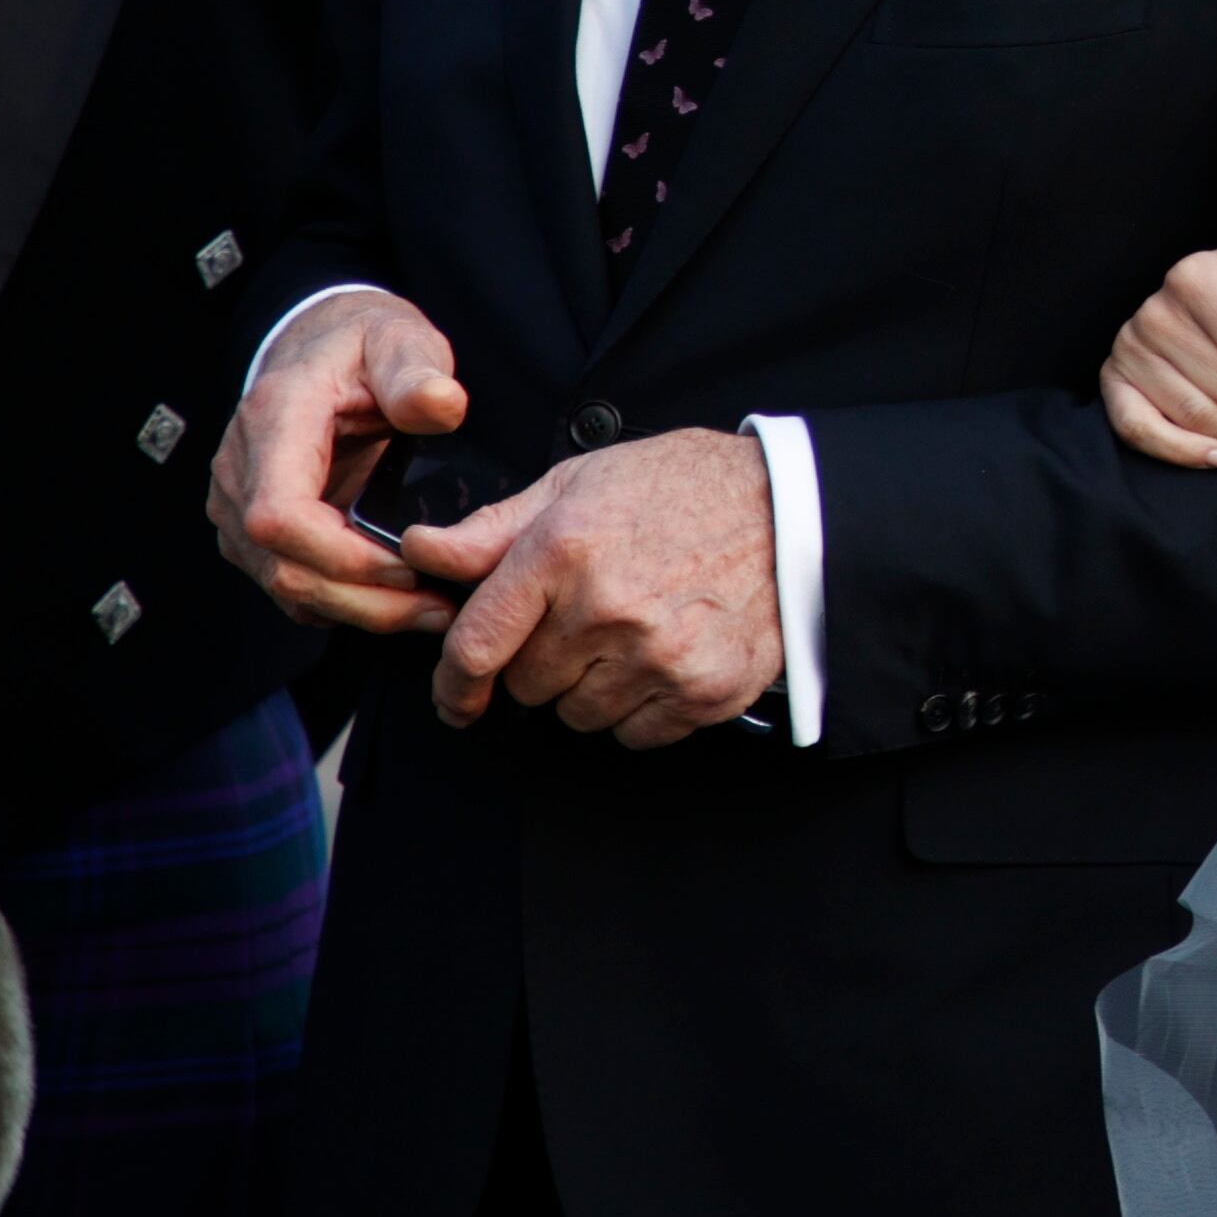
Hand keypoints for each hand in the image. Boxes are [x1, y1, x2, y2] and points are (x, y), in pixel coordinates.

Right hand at [211, 290, 469, 636]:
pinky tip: (401, 601)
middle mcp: (239, 471)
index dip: (341, 557)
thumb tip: (441, 404)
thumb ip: (417, 370)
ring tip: (433, 611)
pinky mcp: (251, 534)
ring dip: (361, 611)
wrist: (318, 346)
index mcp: (273, 421)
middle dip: (366, 601)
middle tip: (442, 609)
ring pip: (286, 588)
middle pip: (284, 568)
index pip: (278, 516)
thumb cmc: (361, 345)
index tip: (411, 565)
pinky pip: (293, 588)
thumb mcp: (398, 339)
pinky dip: (346, 605)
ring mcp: (238, 508)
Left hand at [405, 426, 779, 747]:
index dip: (454, 683)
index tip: (455, 698)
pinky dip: (639, 707)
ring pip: (578, 714)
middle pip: (527, 685)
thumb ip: (495, 529)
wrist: (792, 513)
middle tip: (581, 621)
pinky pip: (634, 732)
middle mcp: (606, 609)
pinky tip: (662, 657)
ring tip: (629, 634)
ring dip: (589, 688)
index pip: (478, 644)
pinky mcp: (701, 691)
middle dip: (540, 662)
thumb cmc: (682, 489)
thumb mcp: (579, 484)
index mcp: (563, 550)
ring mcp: (657, 656)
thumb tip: (424, 550)